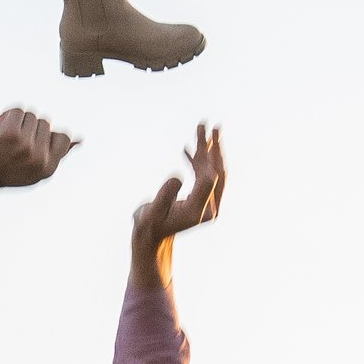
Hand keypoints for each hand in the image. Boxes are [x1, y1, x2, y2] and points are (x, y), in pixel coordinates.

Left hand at [0, 106, 78, 191]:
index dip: (46, 135)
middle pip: (45, 123)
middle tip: (12, 144)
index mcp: (48, 169)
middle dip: (29, 127)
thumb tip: (78, 140)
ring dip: (17, 121)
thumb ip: (54, 156)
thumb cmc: (2, 172)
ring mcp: (25, 146)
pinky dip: (7, 115)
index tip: (30, 143)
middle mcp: (39, 158)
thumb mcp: (32, 171)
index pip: (63, 137)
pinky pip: (17, 110)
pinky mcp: (10, 134)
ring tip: (4, 137)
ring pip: (31, 115)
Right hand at [130, 125, 226, 284]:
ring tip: (203, 130)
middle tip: (214, 126)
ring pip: (212, 172)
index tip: (203, 137)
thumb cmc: (148, 225)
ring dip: (208, 151)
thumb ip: (164, 196)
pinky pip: (204, 177)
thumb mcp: (150, 212)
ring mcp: (207, 204)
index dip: (207, 158)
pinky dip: (198, 161)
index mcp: (198, 211)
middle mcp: (208, 208)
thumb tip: (177, 178)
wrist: (151, 237)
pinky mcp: (202, 200)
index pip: (210, 180)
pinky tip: (189, 150)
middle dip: (214, 149)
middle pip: (216, 173)